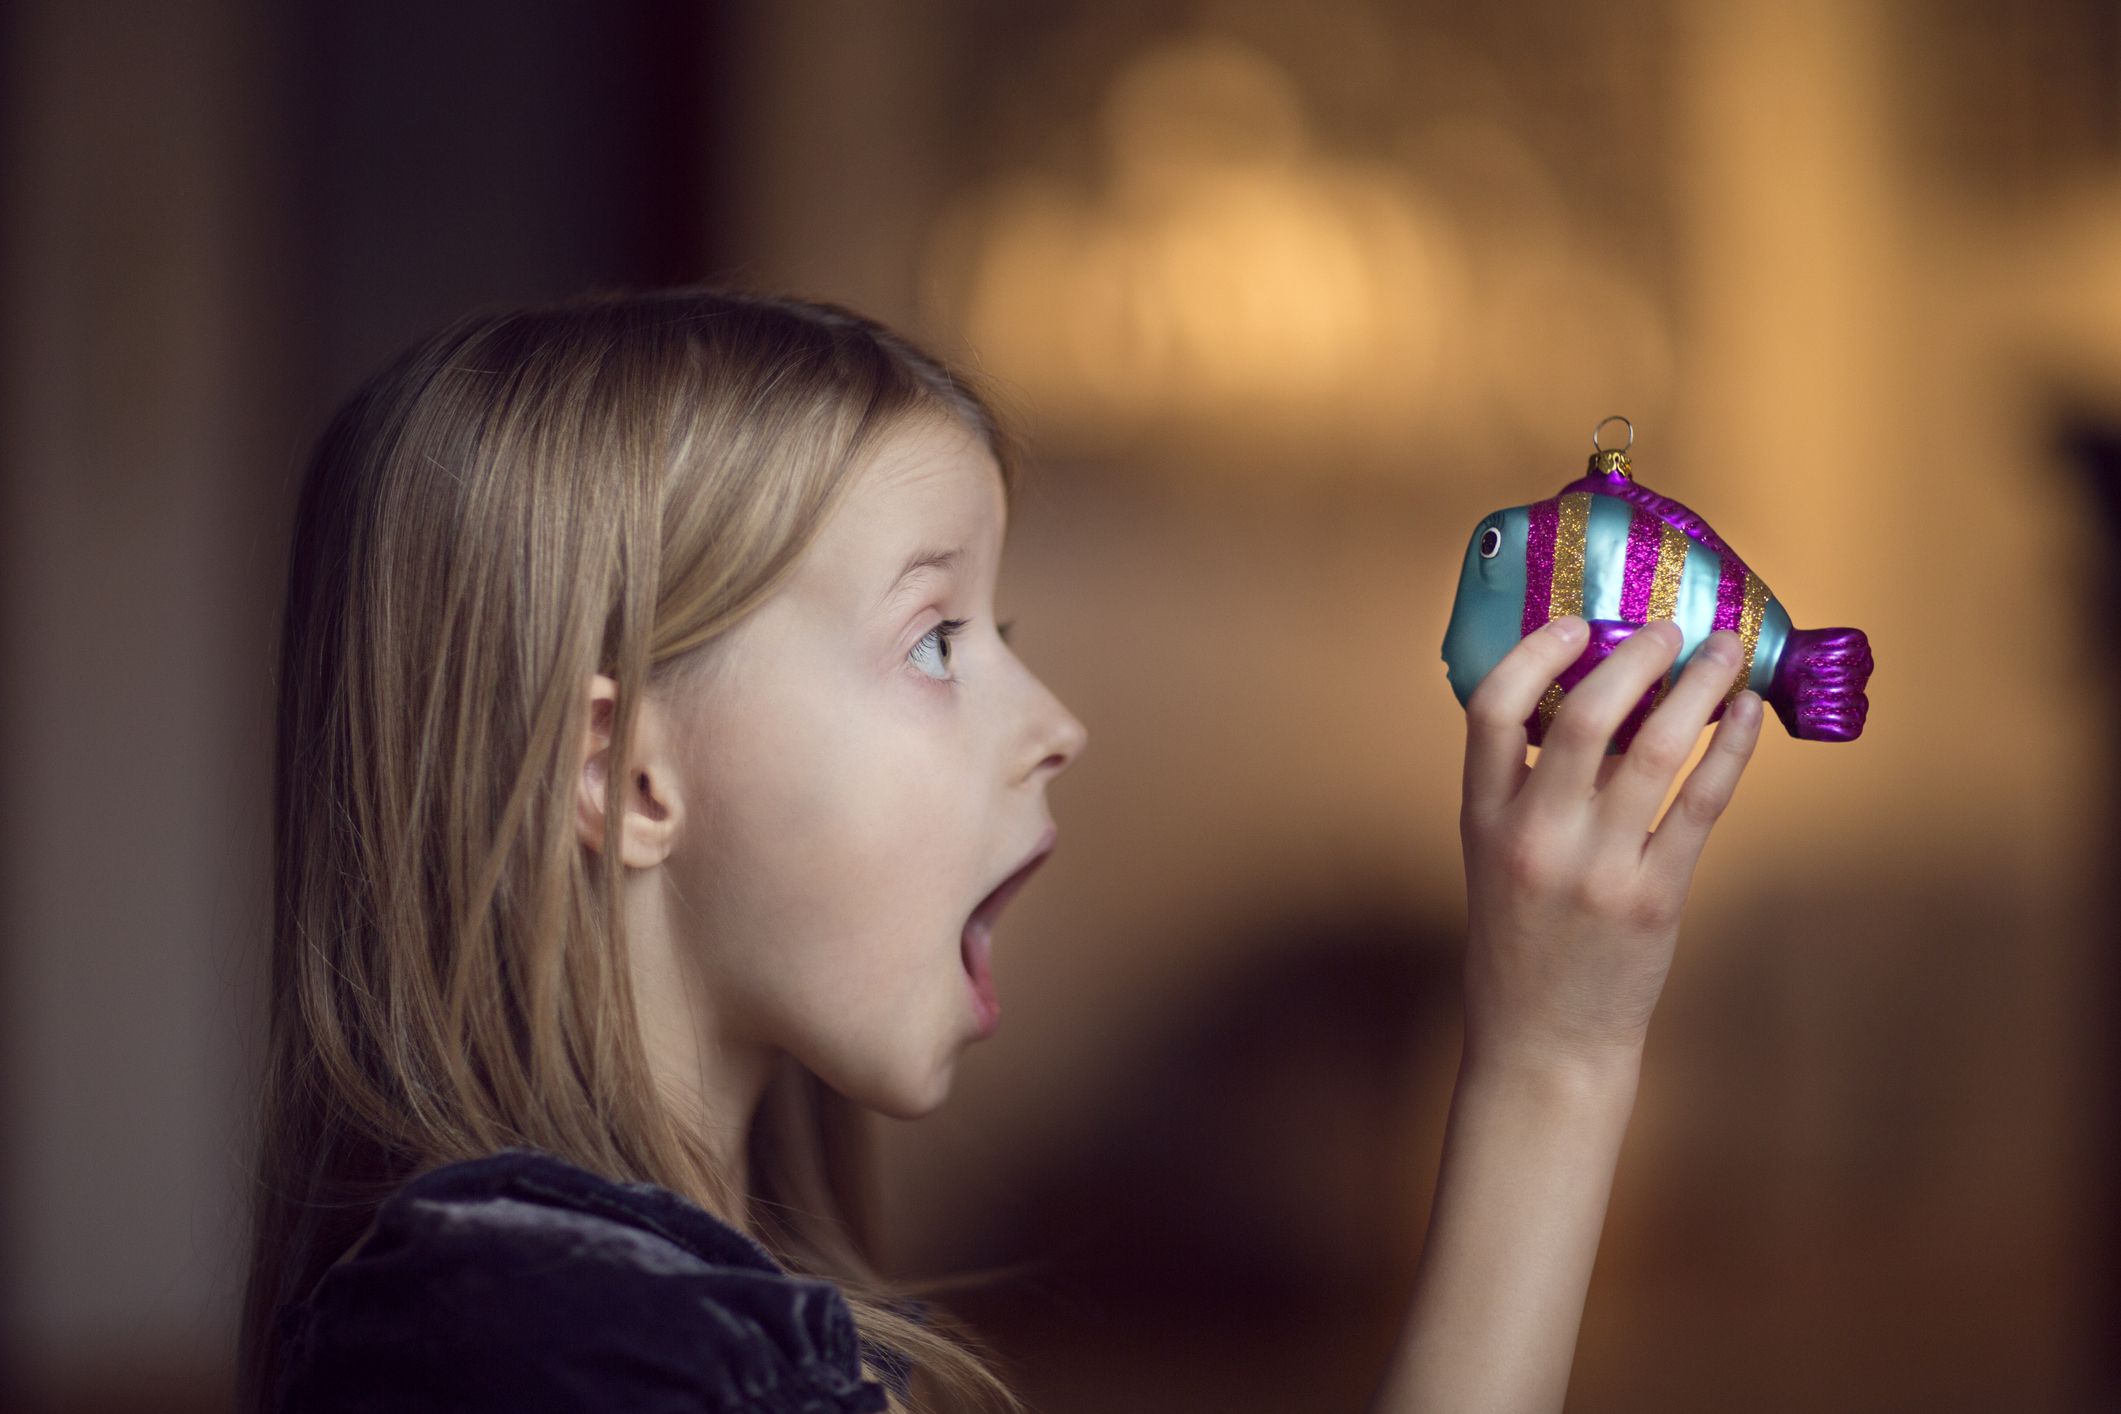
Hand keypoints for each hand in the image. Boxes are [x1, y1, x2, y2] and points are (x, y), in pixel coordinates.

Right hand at [1457, 617, 1763, 1074]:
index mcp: (1483, 819)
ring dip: (1697, 688)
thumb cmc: (1524, 942)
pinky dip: (1731, 749)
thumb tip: (1601, 701)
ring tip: (1724, 653)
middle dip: (1635, 658)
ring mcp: (1596, 869)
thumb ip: (1531, 788)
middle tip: (1669, 628)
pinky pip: (1703, 804)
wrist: (1544, 1039)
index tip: (1575, 624)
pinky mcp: (1653, 897)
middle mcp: (1535, 838)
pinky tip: (1746, 716)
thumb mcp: (1496, 856)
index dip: (1534, 655)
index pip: (1492, 711)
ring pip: (1655, 751)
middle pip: (1584, 717)